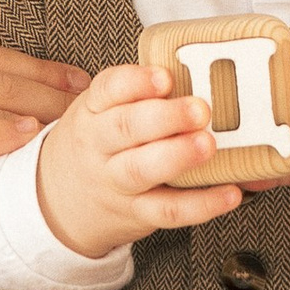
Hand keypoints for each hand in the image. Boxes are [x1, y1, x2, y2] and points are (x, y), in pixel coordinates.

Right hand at [34, 58, 239, 259]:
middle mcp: (100, 145)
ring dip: (177, 156)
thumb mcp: (102, 111)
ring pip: (141, 170)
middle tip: (200, 109)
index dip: (137, 82)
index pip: (108, 89)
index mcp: (93, 110)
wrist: (60, 199)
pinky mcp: (137, 212)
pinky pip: (169, 210)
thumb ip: (145, 94)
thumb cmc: (97, 143)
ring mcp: (116, 182)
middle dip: (164, 117)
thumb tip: (211, 79)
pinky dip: (202, 204)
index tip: (165, 76)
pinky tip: (229, 192)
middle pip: (125, 128)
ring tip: (207, 145)